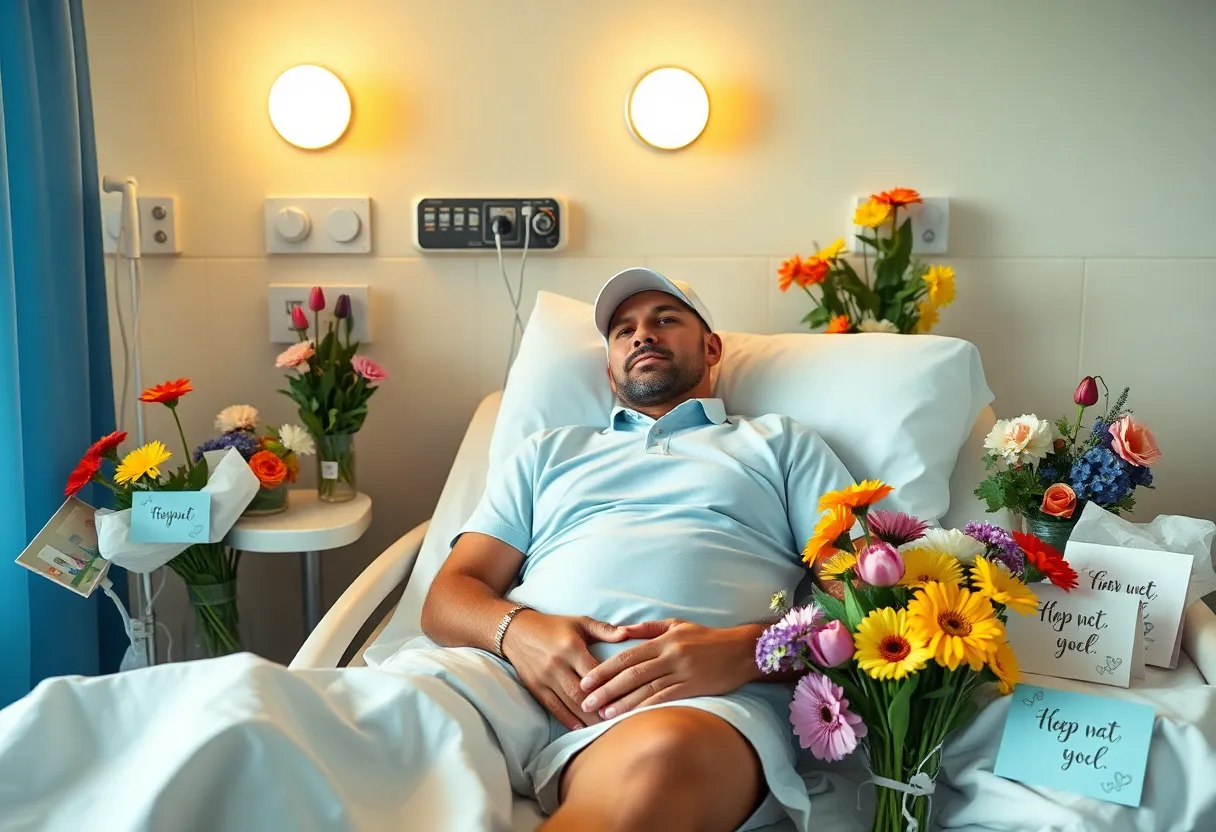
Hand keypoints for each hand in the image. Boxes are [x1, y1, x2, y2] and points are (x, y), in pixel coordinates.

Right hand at [500, 610, 628, 730]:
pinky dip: (567, 720)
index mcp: (571, 648)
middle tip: (619, 721)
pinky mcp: (535, 688)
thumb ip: (604, 630)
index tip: (626, 699)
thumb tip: (627, 634)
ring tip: (604, 728)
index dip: (609, 687)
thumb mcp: (579, 623)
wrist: (516, 631)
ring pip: (569, 704)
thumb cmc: (554, 626)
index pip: (594, 672)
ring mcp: (544, 678)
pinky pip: (553, 708)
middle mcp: (557, 664)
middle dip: (600, 709)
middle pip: (582, 693)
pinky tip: (580, 728)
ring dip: (586, 718)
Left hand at [577, 619, 759, 718]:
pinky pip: (666, 700)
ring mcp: (682, 672)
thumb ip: (648, 629)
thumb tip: (621, 631)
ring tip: (602, 714)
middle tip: (586, 702)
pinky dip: (647, 709)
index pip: (627, 655)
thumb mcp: (677, 625)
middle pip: (631, 674)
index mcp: (663, 640)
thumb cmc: (706, 637)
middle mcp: (670, 655)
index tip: (586, 681)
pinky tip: (632, 718)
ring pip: (646, 689)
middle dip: (606, 689)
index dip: (604, 669)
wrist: (741, 650)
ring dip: (622, 703)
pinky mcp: (694, 688)